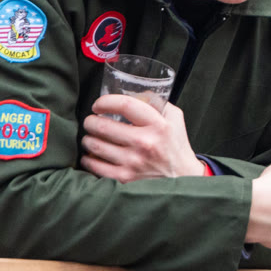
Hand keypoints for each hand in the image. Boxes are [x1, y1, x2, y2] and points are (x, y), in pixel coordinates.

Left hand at [79, 96, 203, 181]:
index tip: (98, 105)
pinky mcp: (125, 178)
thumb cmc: (176, 145)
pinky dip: (88, 159)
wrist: (183, 178)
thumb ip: (156, 102)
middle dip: (90, 121)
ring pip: (95, 145)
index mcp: (158, 125)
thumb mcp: (174, 118)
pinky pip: (95, 166)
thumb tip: (134, 91)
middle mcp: (145, 143)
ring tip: (90, 137)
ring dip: (87, 139)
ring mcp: (133, 162)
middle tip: (91, 121)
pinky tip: (91, 155)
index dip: (105, 102)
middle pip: (103, 126)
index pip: (125, 105)